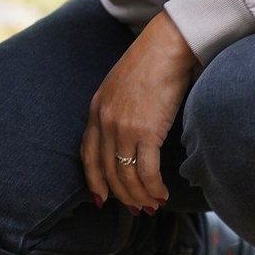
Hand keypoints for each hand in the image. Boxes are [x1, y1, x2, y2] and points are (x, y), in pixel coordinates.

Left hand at [81, 11, 198, 211]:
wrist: (166, 46)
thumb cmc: (149, 62)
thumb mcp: (119, 85)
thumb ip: (115, 109)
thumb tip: (124, 135)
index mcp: (96, 108)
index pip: (88, 154)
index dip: (94, 180)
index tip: (101, 198)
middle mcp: (105, 121)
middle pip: (108, 171)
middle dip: (122, 195)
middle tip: (137, 208)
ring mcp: (123, 128)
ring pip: (127, 177)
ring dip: (140, 196)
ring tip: (153, 204)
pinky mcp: (146, 132)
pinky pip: (147, 172)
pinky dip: (154, 188)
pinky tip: (163, 193)